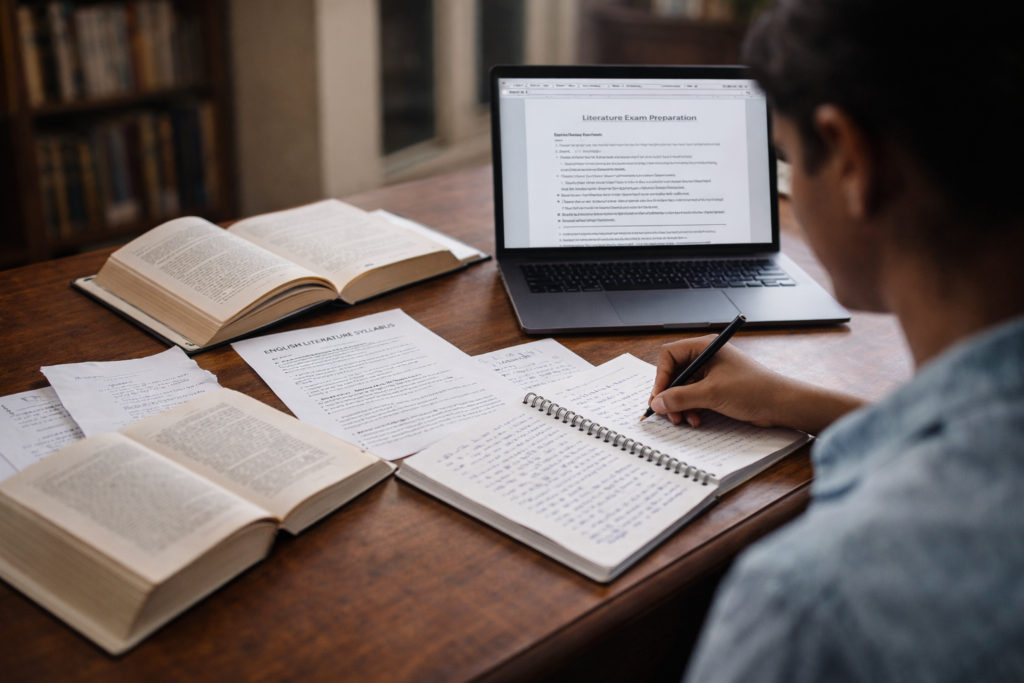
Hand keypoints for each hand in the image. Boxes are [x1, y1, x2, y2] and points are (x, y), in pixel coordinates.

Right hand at [648, 337, 864, 433]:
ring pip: (683, 388)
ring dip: (680, 405)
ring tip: (684, 420)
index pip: (669, 355)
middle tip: (668, 413)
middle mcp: (707, 358)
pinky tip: (696, 420)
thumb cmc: (753, 390)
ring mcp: (712, 374)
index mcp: (705, 348)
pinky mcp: (718, 389)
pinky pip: (694, 397)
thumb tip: (657, 403)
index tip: (659, 397)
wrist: (782, 404)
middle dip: (670, 395)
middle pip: (674, 373)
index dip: (661, 376)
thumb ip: (681, 397)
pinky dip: (691, 409)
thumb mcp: (711, 393)